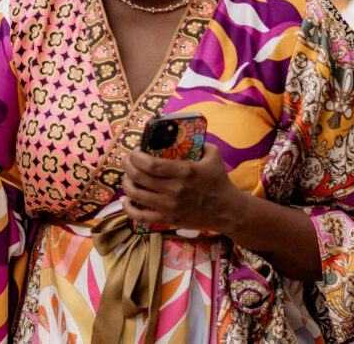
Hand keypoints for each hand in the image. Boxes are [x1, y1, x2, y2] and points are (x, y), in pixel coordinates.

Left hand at [121, 143, 242, 233]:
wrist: (228, 211)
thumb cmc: (219, 181)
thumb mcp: (214, 155)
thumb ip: (199, 142)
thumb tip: (182, 132)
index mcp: (185, 172)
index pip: (150, 164)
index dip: (136, 156)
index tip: (136, 151)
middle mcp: (175, 190)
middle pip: (139, 177)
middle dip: (127, 166)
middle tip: (127, 161)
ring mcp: (170, 207)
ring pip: (136, 195)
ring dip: (126, 183)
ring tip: (128, 176)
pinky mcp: (169, 220)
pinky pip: (141, 217)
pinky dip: (129, 208)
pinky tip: (127, 200)